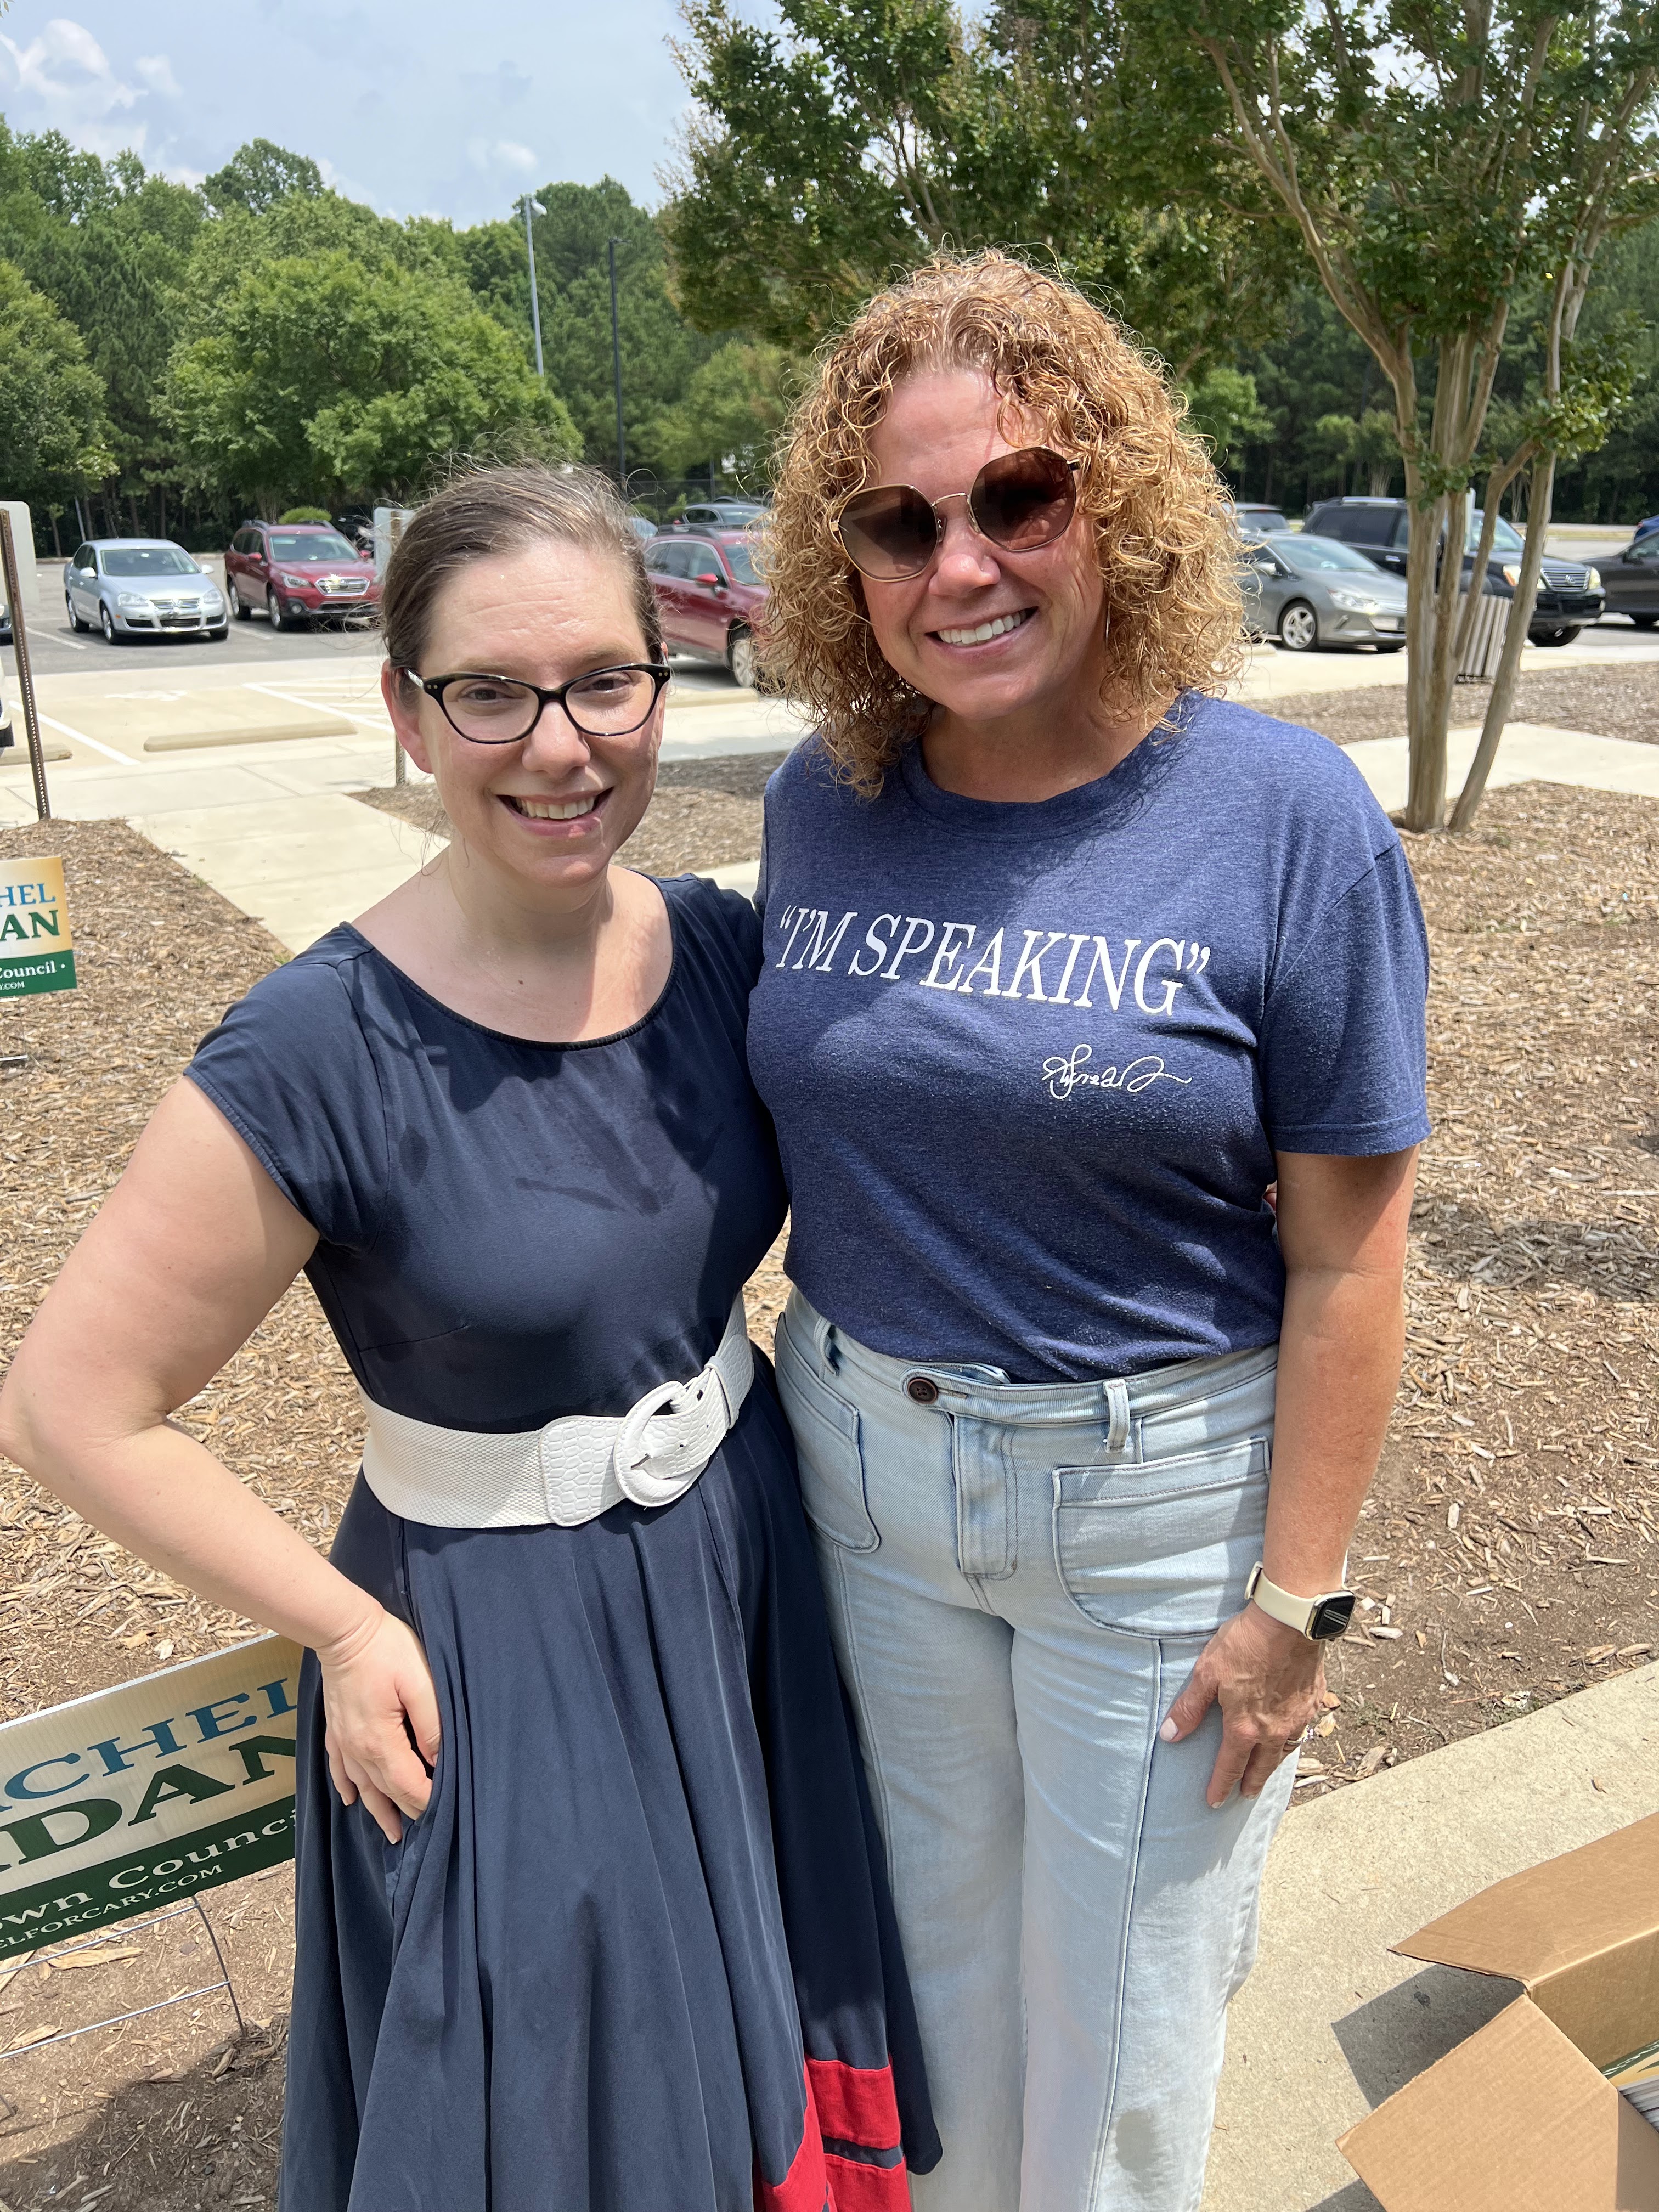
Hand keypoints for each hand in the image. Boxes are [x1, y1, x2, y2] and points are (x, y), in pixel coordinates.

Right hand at [317, 1604, 440, 1843]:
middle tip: (428, 1834)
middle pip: (386, 1792)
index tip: (448, 1813)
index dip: (427, 1802)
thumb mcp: (420, 1681)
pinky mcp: (335, 1730)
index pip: (408, 1786)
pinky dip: (348, 1788)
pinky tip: (351, 1800)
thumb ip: (432, 1725)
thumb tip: (440, 1761)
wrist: (343, 1630)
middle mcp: (358, 1750)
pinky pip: (339, 1769)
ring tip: (393, 1834)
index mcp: (381, 1741)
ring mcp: (343, 1741)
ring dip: (379, 1811)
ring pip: (363, 1787)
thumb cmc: (387, 1650)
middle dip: (407, 1811)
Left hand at [1159, 1602, 1323, 1808]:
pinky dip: (1293, 1738)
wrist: (1289, 1623)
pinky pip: (1302, 1729)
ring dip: (1273, 1765)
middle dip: (1251, 1784)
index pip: (1229, 1767)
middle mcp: (1273, 1731)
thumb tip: (1169, 1736)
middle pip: (1261, 1767)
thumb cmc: (1244, 1644)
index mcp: (1244, 1728)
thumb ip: (1189, 1708)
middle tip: (1245, 1796)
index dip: (1220, 1786)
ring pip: (1284, 1751)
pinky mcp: (1312, 1701)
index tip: (1214, 1802)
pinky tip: (1291, 1734)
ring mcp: (1296, 1718)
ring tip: (1267, 1770)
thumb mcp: (1206, 1673)